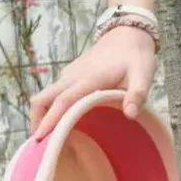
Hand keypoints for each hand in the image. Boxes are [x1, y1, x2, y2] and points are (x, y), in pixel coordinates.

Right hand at [29, 26, 156, 139]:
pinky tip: (62, 125)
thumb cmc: (136, 56)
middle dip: (37, 121)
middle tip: (41, 147)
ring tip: (51, 141)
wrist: (127, 34)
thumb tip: (130, 115)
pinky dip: (50, 109)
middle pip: (43, 99)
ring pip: (45, 97)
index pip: (64, 100)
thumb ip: (137, 94)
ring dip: (42, 116)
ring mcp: (69, 75)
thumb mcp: (143, 74)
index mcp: (90, 78)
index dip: (51, 119)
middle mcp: (73, 77)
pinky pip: (53, 94)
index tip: (41, 137)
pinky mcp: (69, 76)